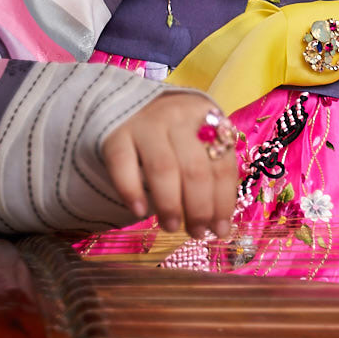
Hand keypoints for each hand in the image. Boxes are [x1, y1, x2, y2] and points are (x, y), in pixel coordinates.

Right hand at [102, 92, 236, 239]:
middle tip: (197, 233)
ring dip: (170, 205)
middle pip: (195, 169)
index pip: (222, 165)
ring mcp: (145, 123)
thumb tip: (219, 224)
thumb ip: (210, 172)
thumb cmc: (174, 133)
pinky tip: (138, 211)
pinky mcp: (115, 133)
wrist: (131, 104)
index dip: (223, 201)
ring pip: (163, 169)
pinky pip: (123, 164)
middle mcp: (178, 117)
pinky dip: (131, 190)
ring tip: (172, 227)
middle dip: (199, 208)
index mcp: (208, 118)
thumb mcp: (198, 141)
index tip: (221, 230)